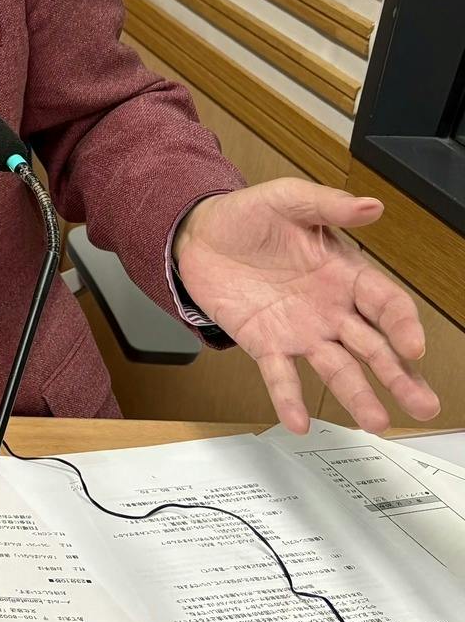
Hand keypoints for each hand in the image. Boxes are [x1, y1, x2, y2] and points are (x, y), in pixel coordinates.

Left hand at [173, 179, 435, 432]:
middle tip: (423, 404)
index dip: (403, 326)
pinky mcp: (265, 344)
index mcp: (346, 274)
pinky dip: (290, 398)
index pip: (387, 305)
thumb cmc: (249, 216)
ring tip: (376, 421)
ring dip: (357, 395)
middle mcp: (331, 310)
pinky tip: (299, 421)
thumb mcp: (289, 199)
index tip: (413, 347)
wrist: (198, 234)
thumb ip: (329, 206)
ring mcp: (301, 331)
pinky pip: (280, 375)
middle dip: (400, 376)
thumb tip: (371, 206)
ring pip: (337, 369)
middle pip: (374, 348)